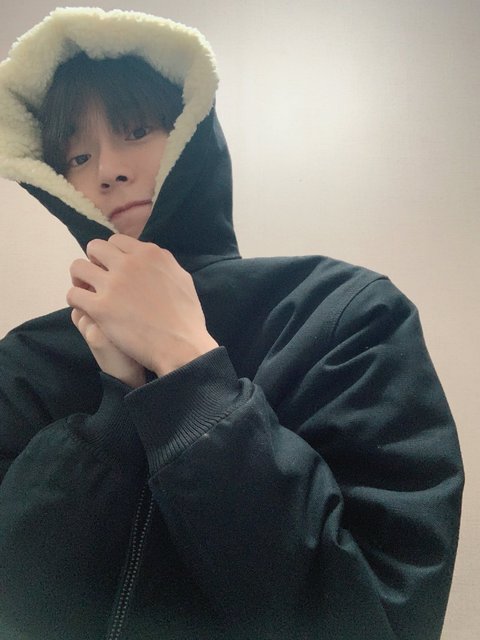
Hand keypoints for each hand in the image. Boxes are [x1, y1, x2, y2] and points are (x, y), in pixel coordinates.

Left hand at [67, 235, 217, 375]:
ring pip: (78, 267)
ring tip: (87, 292)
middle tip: (100, 278)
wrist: (181, 346)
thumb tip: (152, 258)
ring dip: (80, 278)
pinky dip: (76, 300)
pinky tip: (86, 309)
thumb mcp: (182, 278)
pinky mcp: (100, 308)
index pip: (117, 241)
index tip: (115, 268)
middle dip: (95, 261)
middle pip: (95, 248)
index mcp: (150, 254)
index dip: (113, 255)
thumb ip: (164, 264)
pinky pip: (73, 295)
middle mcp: (129, 263)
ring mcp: (112, 285)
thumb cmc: (187, 317)